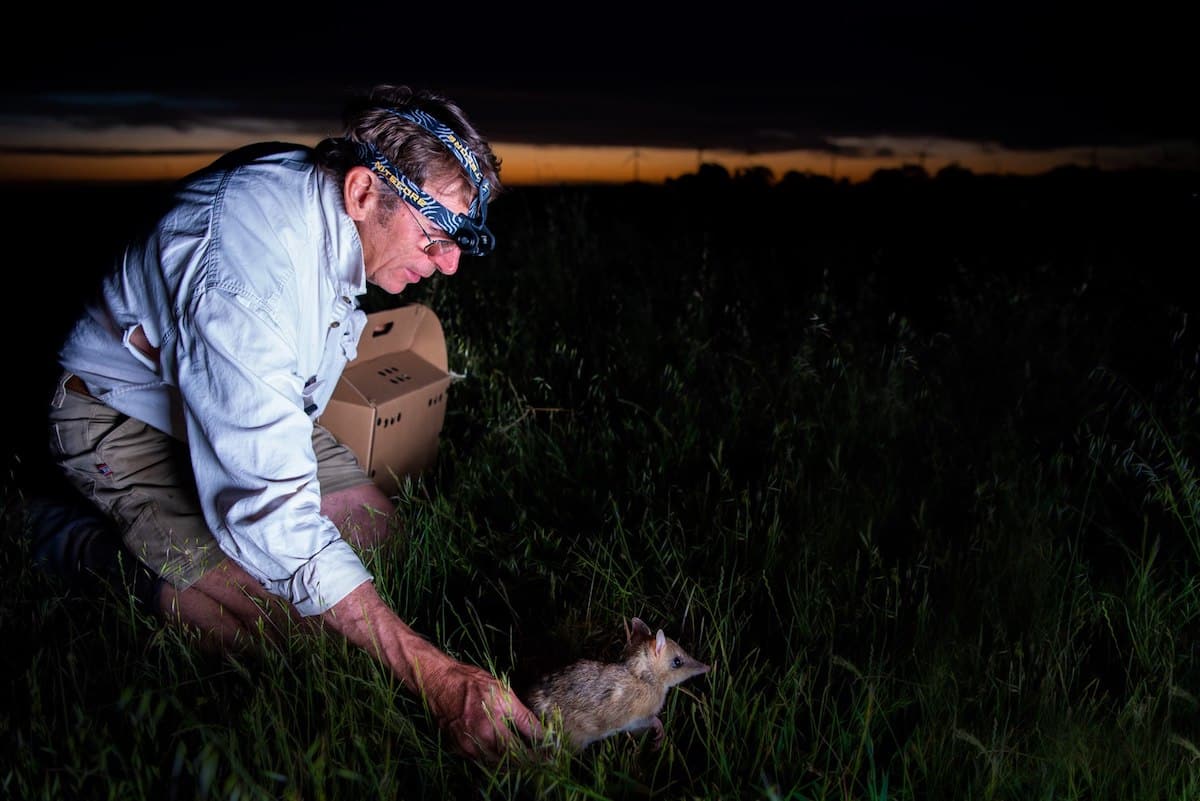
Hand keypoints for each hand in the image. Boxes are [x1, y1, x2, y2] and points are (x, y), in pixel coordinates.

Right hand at [422, 658, 544, 760]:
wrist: (440, 683)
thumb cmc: (473, 683)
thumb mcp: (504, 694)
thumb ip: (524, 717)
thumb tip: (543, 732)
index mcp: (492, 726)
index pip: (522, 748)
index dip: (539, 753)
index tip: (552, 754)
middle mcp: (480, 741)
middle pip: (510, 762)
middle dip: (528, 761)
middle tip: (542, 757)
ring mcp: (468, 748)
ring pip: (497, 764)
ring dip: (513, 763)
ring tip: (527, 754)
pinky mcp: (460, 750)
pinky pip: (483, 761)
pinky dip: (496, 759)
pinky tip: (505, 751)